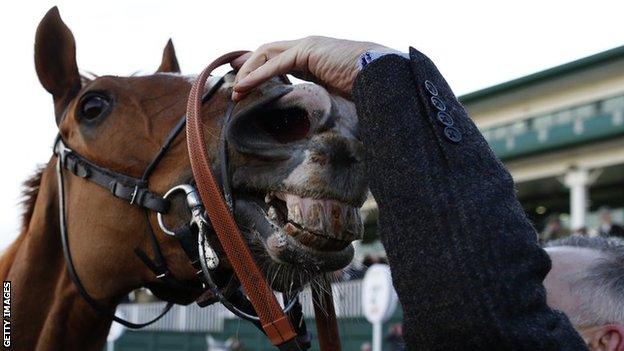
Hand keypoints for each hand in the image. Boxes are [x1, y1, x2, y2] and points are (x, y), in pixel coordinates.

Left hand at [231, 36, 395, 100]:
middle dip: (248, 65)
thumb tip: (318, 121)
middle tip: (234, 82)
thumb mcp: (337, 95)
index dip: (262, 69)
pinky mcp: (308, 50)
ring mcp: (308, 45)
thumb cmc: (369, 88)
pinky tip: (245, 87)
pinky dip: (257, 75)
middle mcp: (309, 47)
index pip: (281, 58)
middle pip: (269, 51)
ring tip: (237, 90)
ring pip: (267, 53)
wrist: (384, 76)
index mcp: (316, 57)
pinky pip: (276, 63)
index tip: (247, 84)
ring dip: (248, 71)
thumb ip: (321, 99)